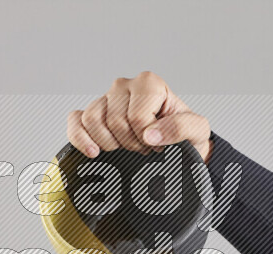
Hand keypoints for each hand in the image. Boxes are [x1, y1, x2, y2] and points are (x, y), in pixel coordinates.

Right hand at [66, 71, 212, 162]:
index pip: (137, 118)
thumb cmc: (185, 137)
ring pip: (92, 121)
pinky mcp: (91, 114)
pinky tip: (94, 152)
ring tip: (126, 147)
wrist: (176, 148)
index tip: (159, 144)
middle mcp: (124, 86)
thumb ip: (181, 128)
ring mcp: (105, 99)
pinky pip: (75, 121)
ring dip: (109, 144)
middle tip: (145, 147)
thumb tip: (151, 134)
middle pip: (115, 122)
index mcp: (149, 83)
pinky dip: (80, 138)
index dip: (147, 139)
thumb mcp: (197, 131)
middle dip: (131, 143)